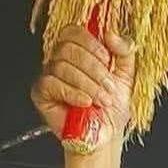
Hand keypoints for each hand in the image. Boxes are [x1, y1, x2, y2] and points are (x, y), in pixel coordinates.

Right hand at [31, 25, 134, 149]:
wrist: (106, 136)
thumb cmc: (112, 110)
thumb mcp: (126, 77)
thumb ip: (124, 52)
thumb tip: (111, 33)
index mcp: (79, 53)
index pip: (74, 32)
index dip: (91, 43)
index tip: (107, 61)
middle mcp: (61, 61)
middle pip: (68, 47)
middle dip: (94, 69)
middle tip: (108, 88)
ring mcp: (49, 75)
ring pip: (62, 66)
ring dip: (88, 85)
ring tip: (101, 100)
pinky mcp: (41, 93)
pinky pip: (52, 83)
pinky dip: (73, 93)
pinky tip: (85, 102)